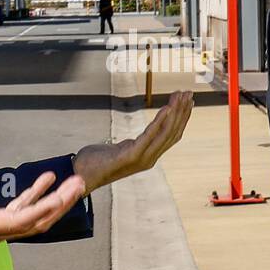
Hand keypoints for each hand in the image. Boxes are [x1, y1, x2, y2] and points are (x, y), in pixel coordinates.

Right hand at [0, 171, 85, 269]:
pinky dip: (37, 194)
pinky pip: (22, 208)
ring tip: (75, 182)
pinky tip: (47, 178)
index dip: (41, 209)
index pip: (19, 221)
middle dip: (61, 204)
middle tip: (80, 184)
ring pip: (35, 215)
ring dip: (56, 200)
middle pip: (38, 220)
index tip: (61, 197)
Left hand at [73, 90, 193, 193]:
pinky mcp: (131, 156)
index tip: (188, 102)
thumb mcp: (120, 151)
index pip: (172, 136)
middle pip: (172, 133)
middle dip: (182, 112)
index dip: (182, 119)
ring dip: (175, 113)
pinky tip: (167, 108)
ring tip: (180, 96)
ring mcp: (141, 159)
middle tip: (188, 93)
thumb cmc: (96, 162)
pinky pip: (150, 136)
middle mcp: (149, 159)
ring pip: (165, 133)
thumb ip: (131, 146)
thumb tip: (136, 140)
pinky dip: (160, 121)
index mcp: (148, 156)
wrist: (81, 176)